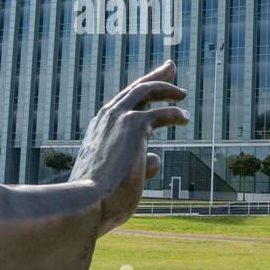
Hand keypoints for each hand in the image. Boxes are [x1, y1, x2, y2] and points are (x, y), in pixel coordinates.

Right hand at [70, 60, 188, 236]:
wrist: (85, 203)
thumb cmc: (98, 199)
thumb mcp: (117, 178)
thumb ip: (137, 164)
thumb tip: (156, 158)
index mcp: (98, 130)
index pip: (122, 104)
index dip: (139, 93)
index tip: (150, 88)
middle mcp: (106, 118)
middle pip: (135, 89)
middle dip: (154, 76)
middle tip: (170, 67)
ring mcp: (119, 119)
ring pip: (146, 91)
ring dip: (166, 88)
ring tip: (182, 93)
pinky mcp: (134, 126)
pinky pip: (161, 112)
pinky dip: (174, 113)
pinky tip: (184, 118)